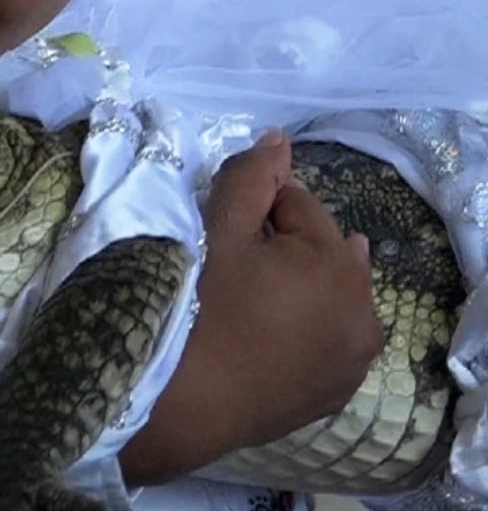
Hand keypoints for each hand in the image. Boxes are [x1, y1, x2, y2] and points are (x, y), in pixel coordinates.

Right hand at [119, 133, 380, 484]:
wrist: (179, 402)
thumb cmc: (198, 305)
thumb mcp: (220, 229)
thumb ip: (253, 177)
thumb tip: (280, 140)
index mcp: (340, 265)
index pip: (298, 204)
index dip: (254, 210)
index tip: (221, 233)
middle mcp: (365, 313)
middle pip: (319, 248)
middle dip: (282, 245)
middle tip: (231, 268)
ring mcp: (352, 361)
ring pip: (324, 293)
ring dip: (295, 284)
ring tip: (246, 299)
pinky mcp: (334, 393)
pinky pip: (322, 336)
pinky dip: (300, 325)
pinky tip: (261, 332)